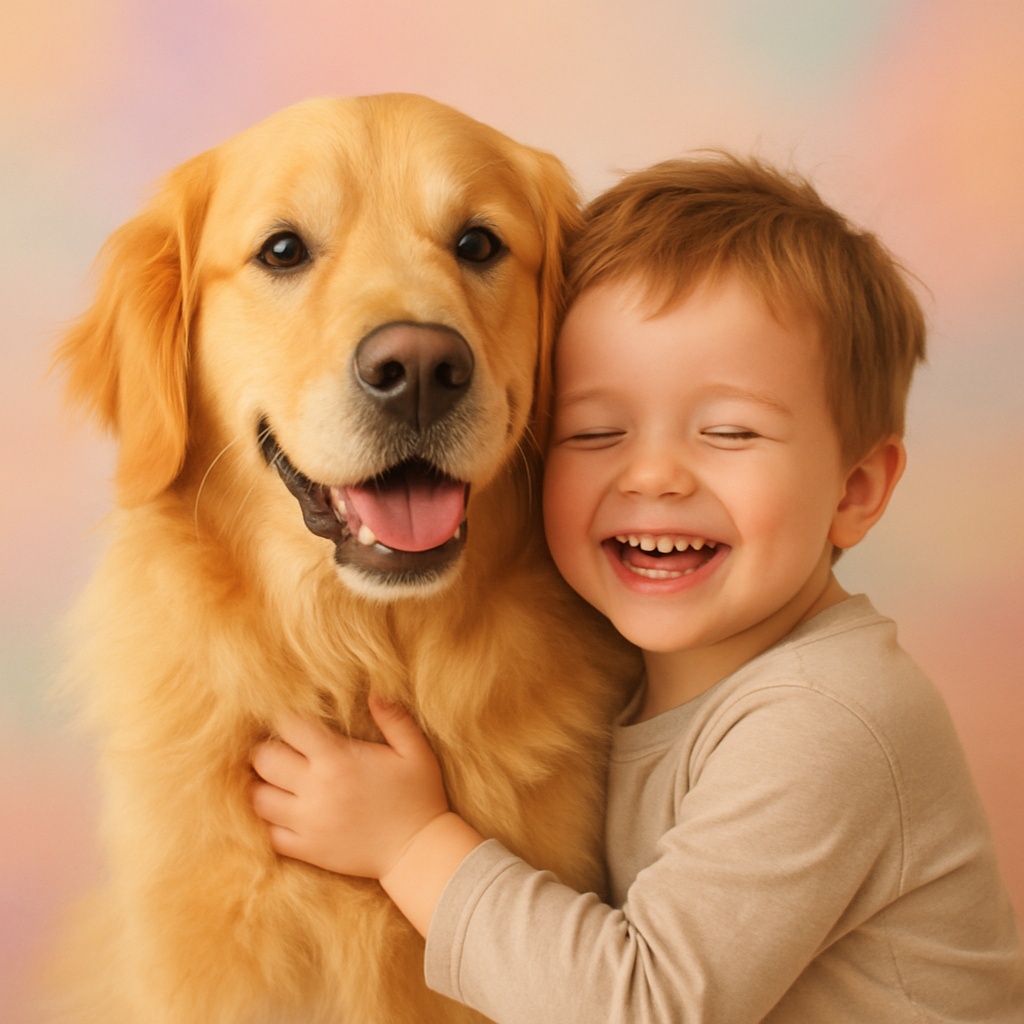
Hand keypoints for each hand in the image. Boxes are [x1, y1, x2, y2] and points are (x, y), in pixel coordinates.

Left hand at [251, 696, 449, 878]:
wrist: (418, 851)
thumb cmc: (419, 796)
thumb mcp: (415, 751)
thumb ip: (394, 718)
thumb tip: (374, 691)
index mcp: (338, 760)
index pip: (290, 727)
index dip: (286, 718)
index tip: (293, 719)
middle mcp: (316, 789)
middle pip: (264, 760)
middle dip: (267, 748)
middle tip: (280, 748)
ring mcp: (307, 822)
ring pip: (258, 798)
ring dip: (262, 784)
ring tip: (275, 779)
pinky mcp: (306, 849)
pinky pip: (268, 834)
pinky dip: (268, 821)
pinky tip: (280, 811)